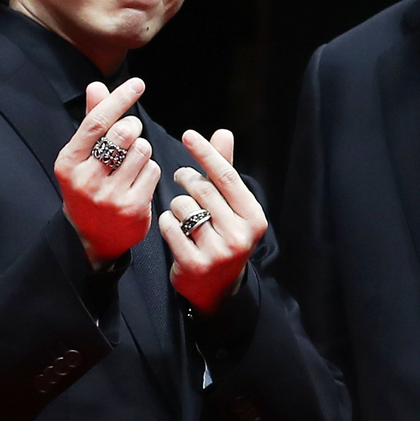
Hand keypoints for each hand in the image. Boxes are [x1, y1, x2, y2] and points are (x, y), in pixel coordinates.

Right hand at [56, 80, 155, 265]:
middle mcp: (85, 180)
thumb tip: (97, 86)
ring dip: (142, 152)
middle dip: (133, 128)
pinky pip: (153, 171)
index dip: (119, 100)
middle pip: (124, 134)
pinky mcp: (132, 208)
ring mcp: (109, 196)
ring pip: (142, 151)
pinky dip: (150, 170)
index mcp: (68, 162)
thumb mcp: (82, 157)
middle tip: (131, 135)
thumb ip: (92, 121)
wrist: (93, 238)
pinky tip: (138, 182)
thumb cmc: (89, 187)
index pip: (97, 122)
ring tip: (130, 165)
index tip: (137, 83)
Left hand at [158, 129, 267, 314]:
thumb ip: (225, 172)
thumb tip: (224, 133)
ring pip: (182, 207)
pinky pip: (169, 227)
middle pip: (202, 189)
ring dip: (175, 205)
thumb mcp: (231, 207)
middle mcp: (240, 235)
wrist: (216, 287)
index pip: (227, 177)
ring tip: (182, 214)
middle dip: (185, 178)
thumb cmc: (223, 236)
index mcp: (253, 217)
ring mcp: (218, 252)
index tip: (188, 135)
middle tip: (179, 175)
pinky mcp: (194, 264)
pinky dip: (166, 223)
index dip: (206, 153)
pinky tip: (174, 230)